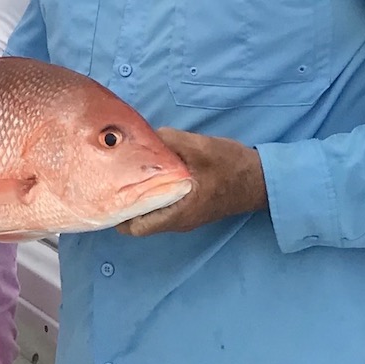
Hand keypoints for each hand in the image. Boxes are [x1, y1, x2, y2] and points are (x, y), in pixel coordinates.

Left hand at [116, 127, 267, 236]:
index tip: (104, 193)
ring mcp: (185, 216)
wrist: (260, 179)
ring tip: (124, 174)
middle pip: (140, 220)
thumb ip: (169, 141)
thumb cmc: (231, 167)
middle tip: (109, 179)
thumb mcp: (199, 148)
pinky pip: (163, 207)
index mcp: (177, 213)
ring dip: (139, 198)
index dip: (117, 214)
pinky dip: (152, 195)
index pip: (136, 227)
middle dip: (124, 203)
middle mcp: (178, 221)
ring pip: (151, 213)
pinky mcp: (191, 208)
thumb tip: (143, 136)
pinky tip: (147, 174)